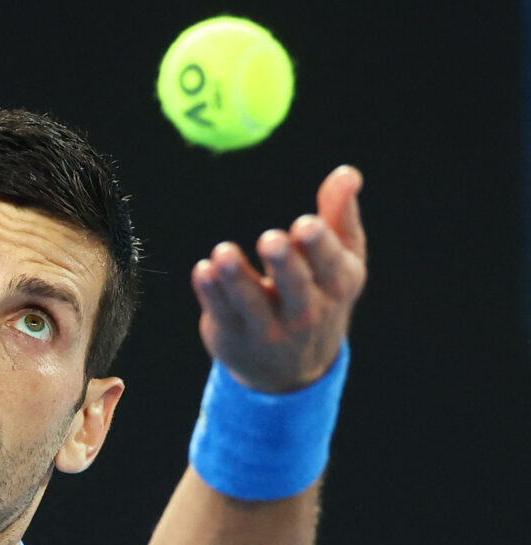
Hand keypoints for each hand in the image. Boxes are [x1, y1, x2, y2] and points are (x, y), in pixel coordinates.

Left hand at [191, 165, 366, 392]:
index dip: (319, 246)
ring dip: (237, 278)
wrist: (292, 366)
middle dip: (284, 264)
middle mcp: (306, 313)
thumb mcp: (339, 257)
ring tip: (223, 253)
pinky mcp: (232, 335)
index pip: (331, 266)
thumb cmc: (319, 292)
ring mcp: (268, 329)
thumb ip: (339, 214)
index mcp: (337, 286)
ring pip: (251, 304)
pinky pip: (221, 313)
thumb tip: (347, 172)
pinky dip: (211, 293)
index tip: (305, 224)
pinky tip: (203, 270)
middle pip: (295, 289)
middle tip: (271, 239)